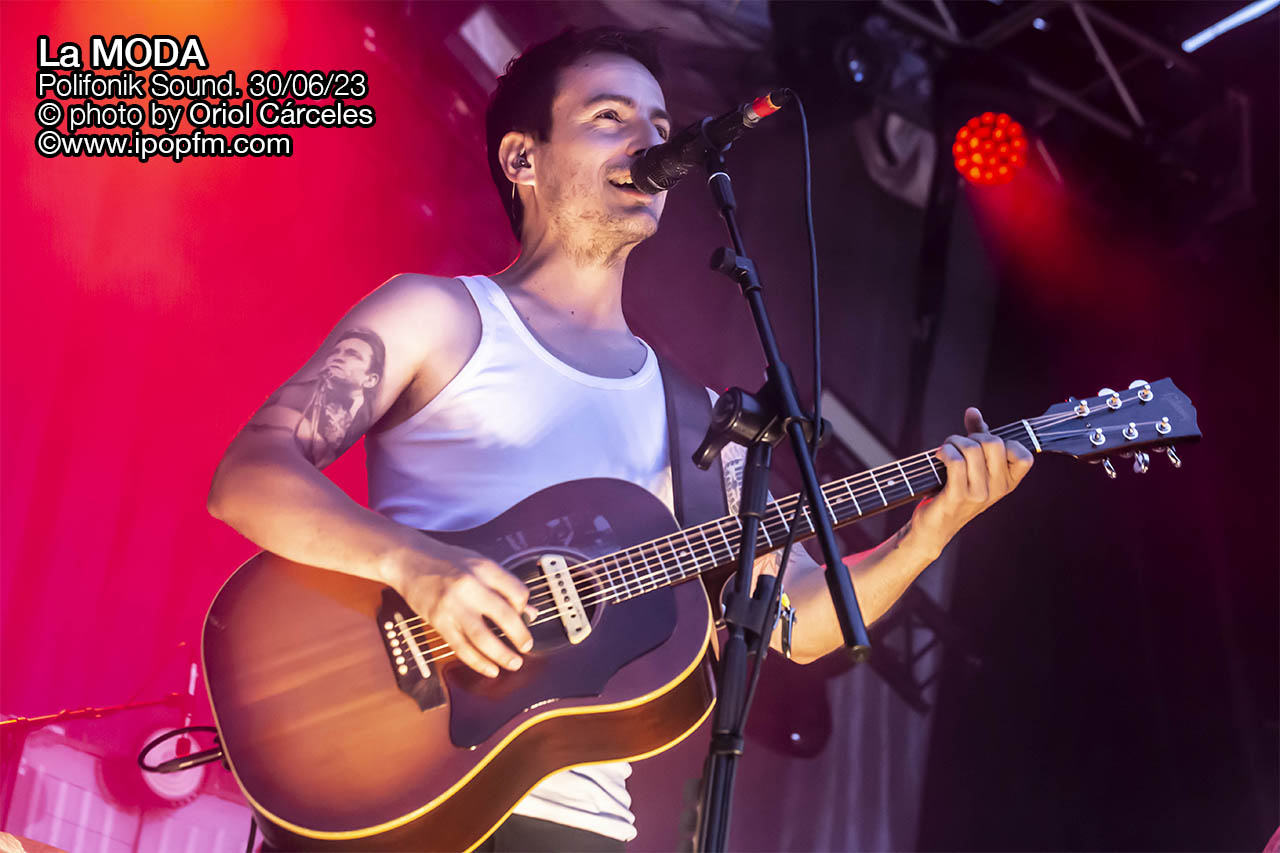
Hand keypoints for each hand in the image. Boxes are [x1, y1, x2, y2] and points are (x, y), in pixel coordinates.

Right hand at [392, 537, 534, 677]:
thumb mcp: (480, 564)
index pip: (517, 592)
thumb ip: (505, 586)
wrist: (409, 560)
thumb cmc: (448, 561)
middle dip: (520, 636)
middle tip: (526, 647)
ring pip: (482, 637)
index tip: (524, 615)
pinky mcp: (438, 621)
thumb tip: (530, 613)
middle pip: (504, 616)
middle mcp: (470, 586)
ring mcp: (453, 606)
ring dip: (501, 655)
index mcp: (485, 569)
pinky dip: (478, 662)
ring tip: (514, 664)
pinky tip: (490, 669)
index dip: (524, 607)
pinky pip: (461, 647)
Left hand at [911, 407, 1033, 556]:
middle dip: (972, 436)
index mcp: (1008, 483)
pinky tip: (938, 456)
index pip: (1024, 456)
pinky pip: (956, 461)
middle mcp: (998, 490)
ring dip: (953, 442)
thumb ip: (978, 436)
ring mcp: (979, 494)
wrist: (934, 526)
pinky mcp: (958, 497)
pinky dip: (945, 452)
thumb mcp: (973, 465)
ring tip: (945, 450)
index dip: (1005, 442)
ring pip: (972, 449)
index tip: (985, 444)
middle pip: (994, 443)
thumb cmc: (954, 490)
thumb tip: (973, 412)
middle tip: (959, 445)